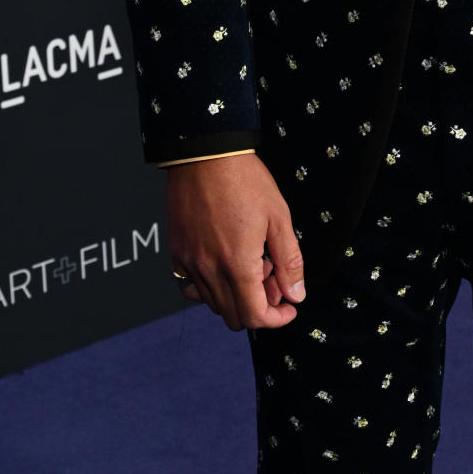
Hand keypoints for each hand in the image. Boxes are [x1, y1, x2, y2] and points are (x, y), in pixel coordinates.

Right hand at [166, 152, 305, 331]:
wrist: (206, 154)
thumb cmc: (245, 180)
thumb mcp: (278, 217)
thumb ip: (289, 261)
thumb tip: (296, 295)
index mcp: (238, 264)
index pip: (254, 317)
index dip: (276, 319)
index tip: (289, 308)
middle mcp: (209, 270)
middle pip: (234, 316)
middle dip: (259, 307)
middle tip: (272, 279)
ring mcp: (189, 263)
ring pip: (213, 304)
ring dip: (235, 296)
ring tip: (250, 264)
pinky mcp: (176, 253)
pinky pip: (190, 288)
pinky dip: (209, 288)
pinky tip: (223, 265)